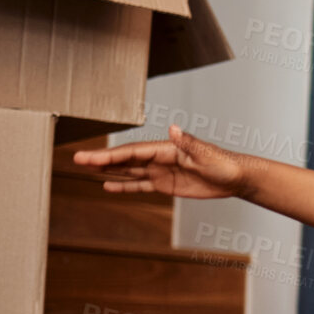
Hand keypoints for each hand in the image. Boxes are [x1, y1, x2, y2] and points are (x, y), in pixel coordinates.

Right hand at [71, 126, 249, 199]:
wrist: (236, 177)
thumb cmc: (224, 163)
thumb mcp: (207, 154)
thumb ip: (189, 143)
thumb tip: (174, 128)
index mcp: (167, 149)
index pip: (133, 152)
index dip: (110, 154)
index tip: (91, 156)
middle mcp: (160, 158)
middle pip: (125, 159)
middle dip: (101, 159)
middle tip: (77, 159)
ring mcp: (161, 171)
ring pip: (129, 170)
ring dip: (108, 170)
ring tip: (85, 169)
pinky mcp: (166, 184)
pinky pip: (140, 185)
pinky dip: (124, 185)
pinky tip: (108, 185)